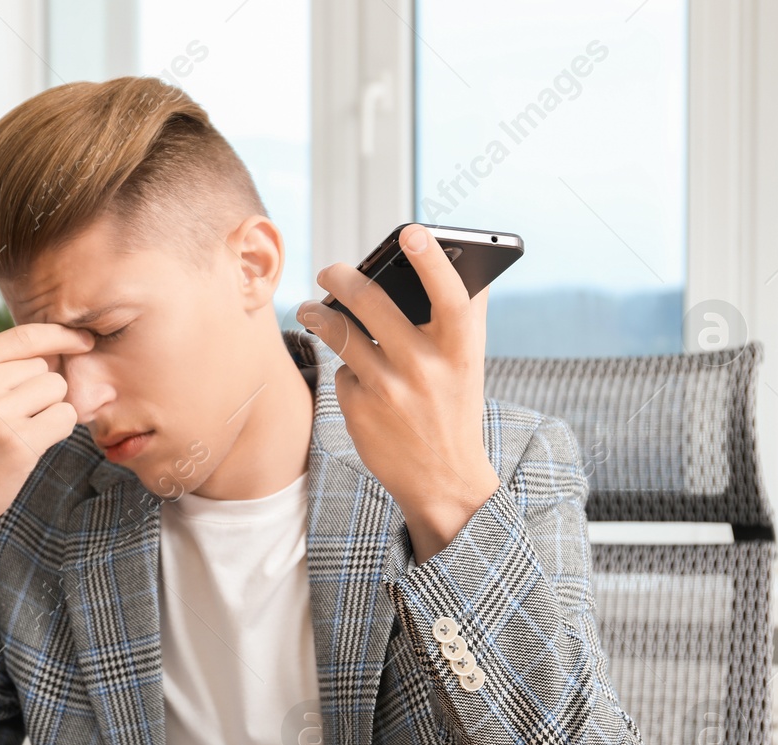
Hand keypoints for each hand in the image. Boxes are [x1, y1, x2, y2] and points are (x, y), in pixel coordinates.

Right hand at [0, 322, 91, 553]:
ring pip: (57, 390)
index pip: (24, 335)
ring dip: (51, 412)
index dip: (60, 336)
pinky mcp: (16, 443)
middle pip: (45, 367)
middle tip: (17, 422)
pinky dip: (59, 431)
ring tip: (20, 435)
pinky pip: (65, 417)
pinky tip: (32, 446)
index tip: (84, 340)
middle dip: (43, 392)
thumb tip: (55, 349)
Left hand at [298, 224, 500, 561]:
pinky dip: (346, 368)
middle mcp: (426, 368)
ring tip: (310, 309)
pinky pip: (342, 371)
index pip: (450, 296)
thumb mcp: (468, 362)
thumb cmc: (454, 404)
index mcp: (461, 350)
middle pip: (373, 305)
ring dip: (320, 315)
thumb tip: (446, 254)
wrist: (442, 479)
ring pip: (341, 334)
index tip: (410, 232)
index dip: (431, 261)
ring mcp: (389, 390)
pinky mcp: (359, 410)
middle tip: (329, 269)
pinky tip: (355, 377)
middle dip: (343, 278)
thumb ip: (464, 312)